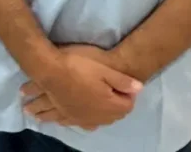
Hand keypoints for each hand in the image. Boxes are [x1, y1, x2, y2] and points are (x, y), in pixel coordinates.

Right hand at [22, 45, 141, 129]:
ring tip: (100, 103)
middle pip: (115, 115)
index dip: (129, 94)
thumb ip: (122, 81)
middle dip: (117, 105)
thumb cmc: (78, 67)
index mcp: (108, 105)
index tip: (125, 84)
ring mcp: (81, 118)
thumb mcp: (103, 70)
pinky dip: (86, 119)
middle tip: (114, 90)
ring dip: (102, 114)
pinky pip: (81, 123)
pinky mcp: (68, 117)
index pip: (127, 106)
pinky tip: (83, 114)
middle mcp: (96, 117)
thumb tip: (140, 88)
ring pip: (98, 121)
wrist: (50, 71)